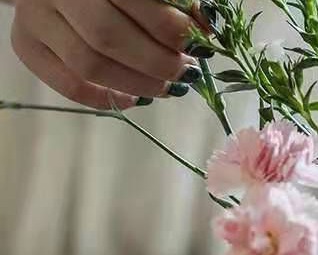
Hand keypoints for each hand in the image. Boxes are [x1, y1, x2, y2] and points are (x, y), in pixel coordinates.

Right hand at [10, 0, 207, 108]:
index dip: (171, 29)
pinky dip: (106, 99)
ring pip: (90, 65)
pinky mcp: (27, 46)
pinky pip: (69, 85)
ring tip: (166, 87)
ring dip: (138, 84)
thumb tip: (207, 26)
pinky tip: (135, 99)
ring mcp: (35, 18)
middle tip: (184, 72)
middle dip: (157, 62)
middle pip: (108, 36)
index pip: (133, 0)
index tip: (197, 43)